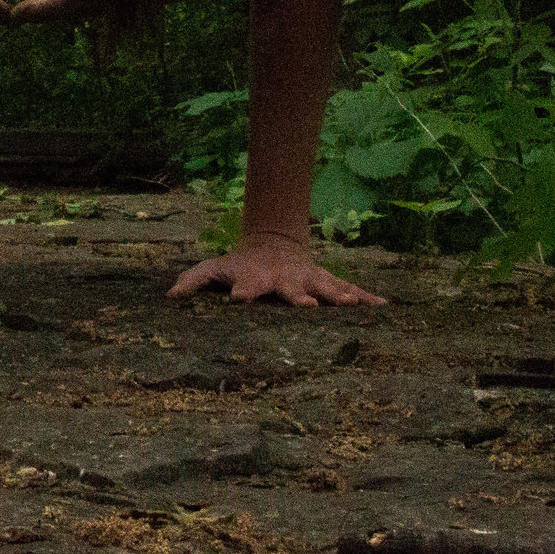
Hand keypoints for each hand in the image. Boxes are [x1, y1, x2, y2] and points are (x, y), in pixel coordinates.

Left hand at [168, 229, 385, 306]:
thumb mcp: (213, 269)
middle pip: (292, 290)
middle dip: (299, 298)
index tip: (239, 299)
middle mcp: (285, 281)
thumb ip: (192, 280)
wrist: (272, 245)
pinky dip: (367, 299)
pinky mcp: (326, 283)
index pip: (247, 286)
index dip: (242, 292)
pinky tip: (384, 308)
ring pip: (326, 289)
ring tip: (353, 306)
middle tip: (307, 308)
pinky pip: (350, 291)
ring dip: (338, 297)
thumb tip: (169, 297)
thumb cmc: (239, 265)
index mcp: (256, 280)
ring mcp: (308, 281)